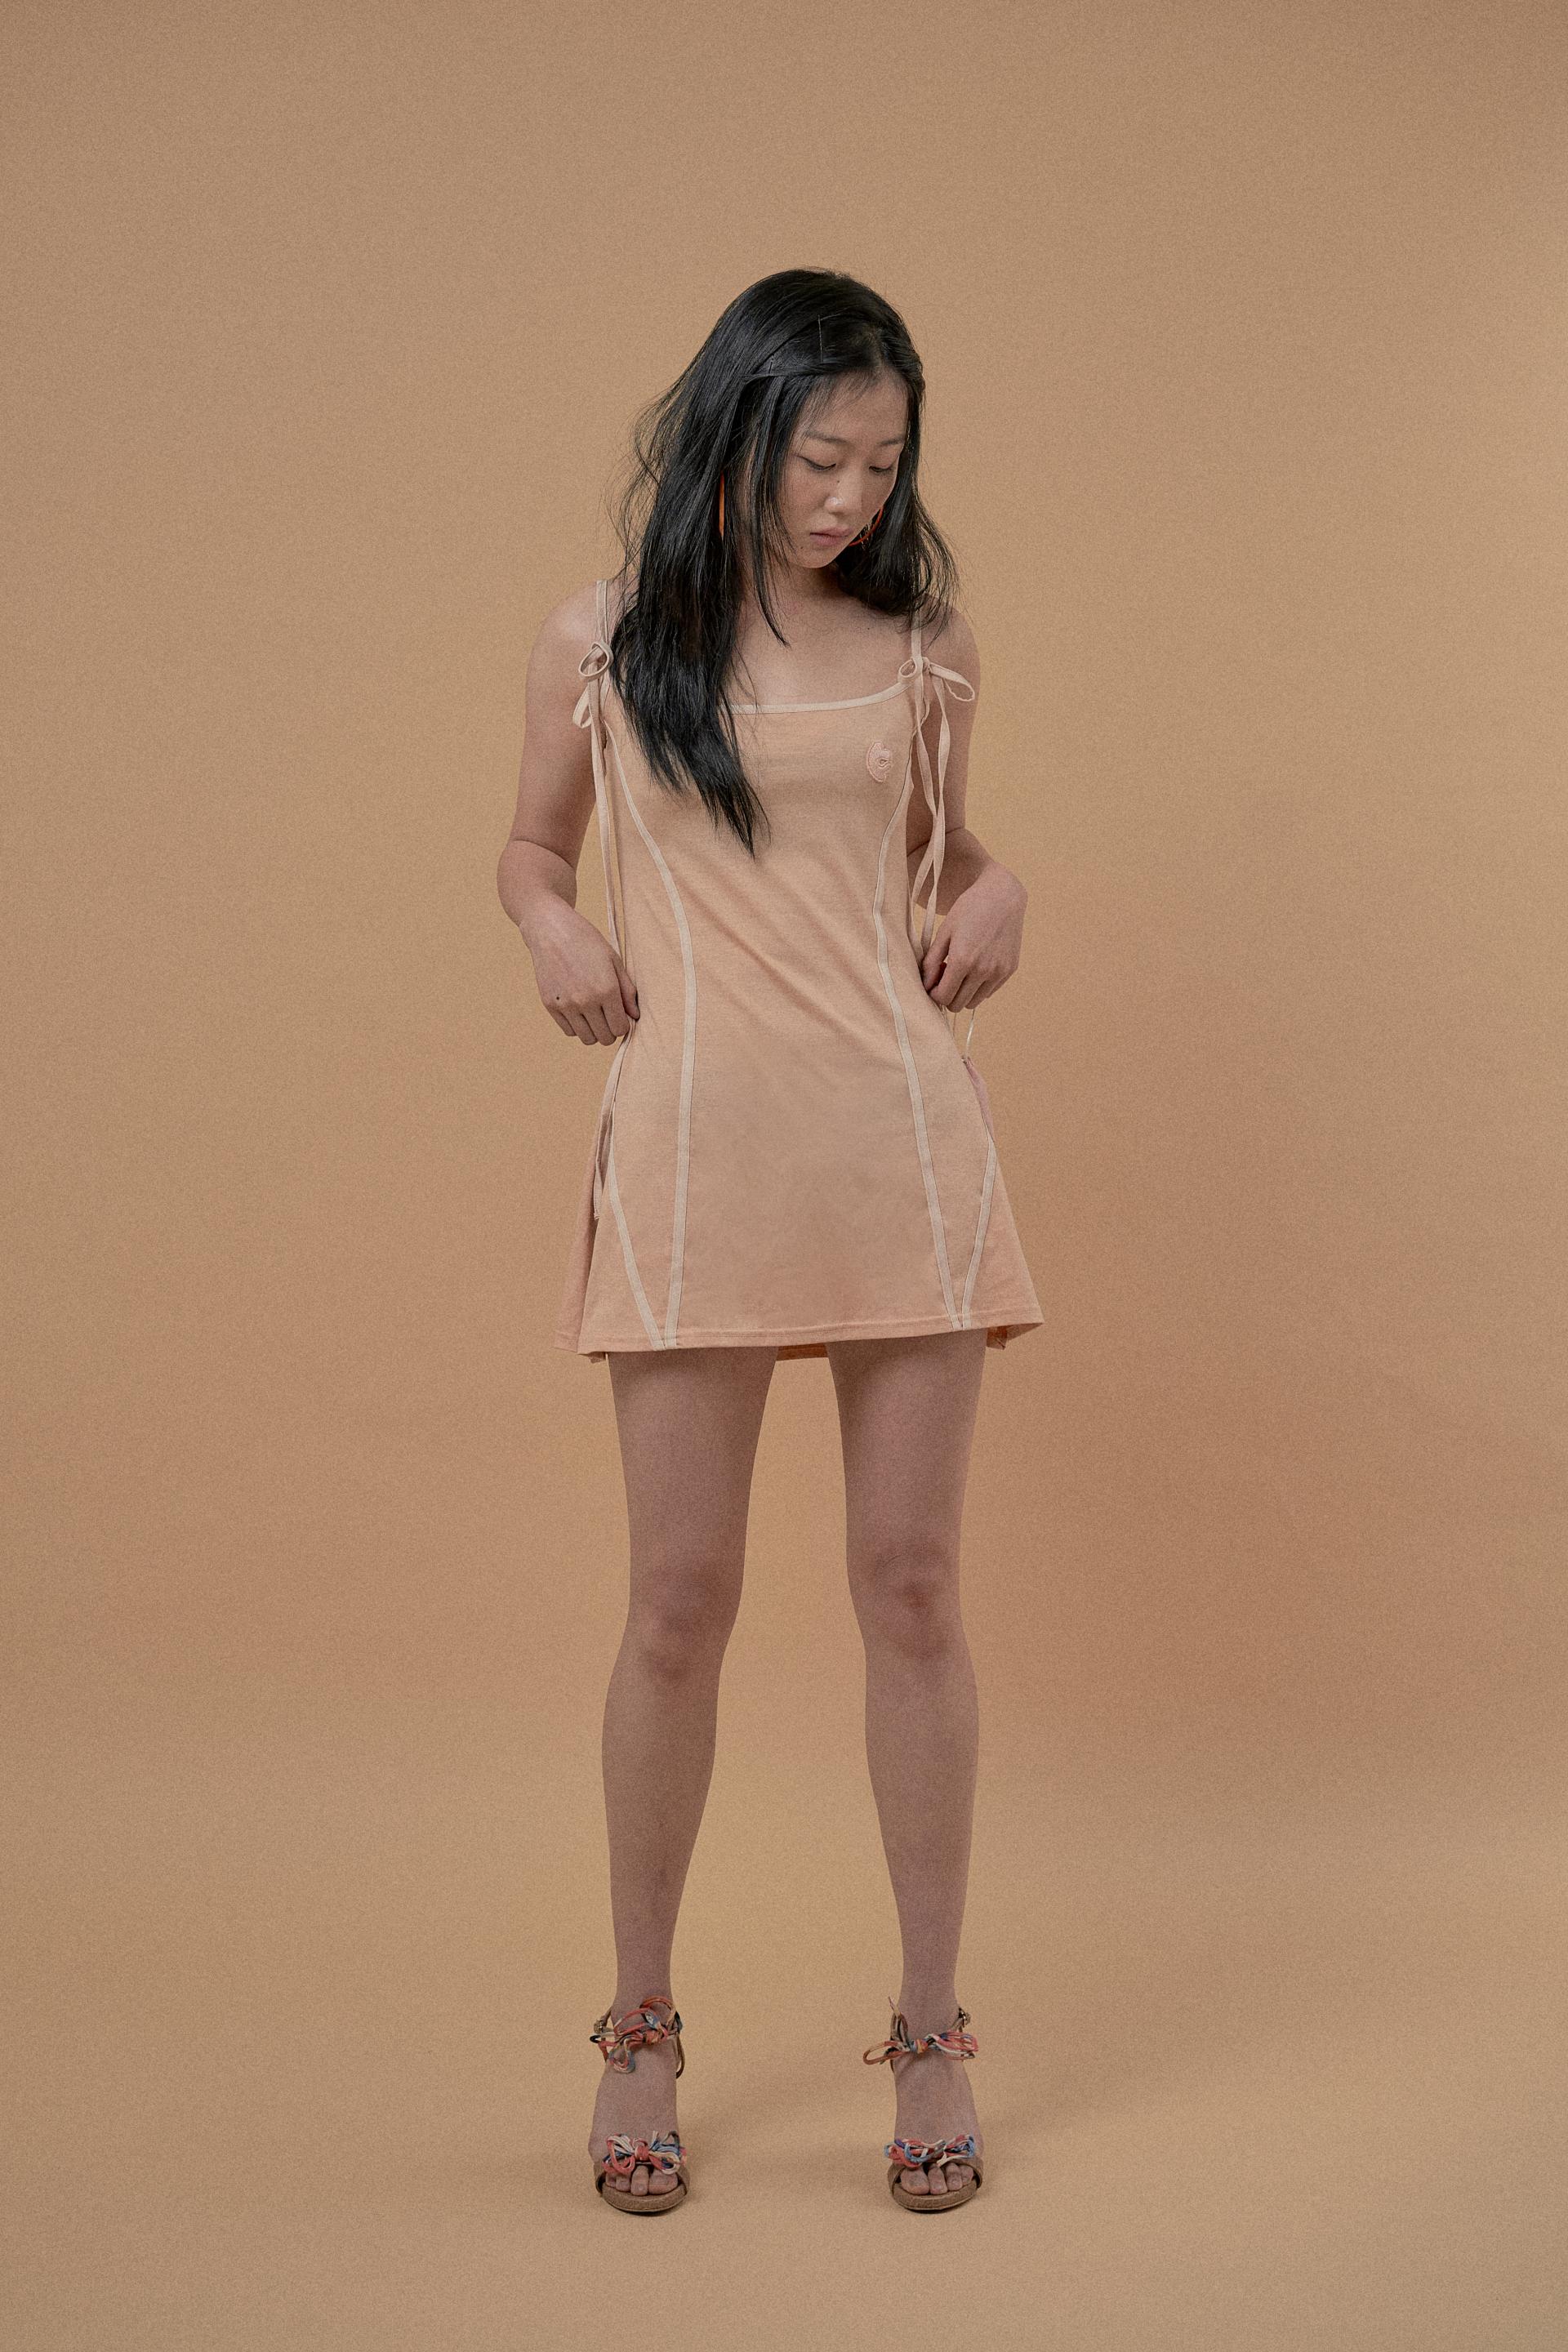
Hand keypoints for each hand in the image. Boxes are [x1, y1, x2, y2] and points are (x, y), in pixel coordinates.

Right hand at [525, 900, 639, 1044]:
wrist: (551, 929)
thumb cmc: (586, 941)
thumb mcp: (614, 961)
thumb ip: (627, 991)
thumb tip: (635, 1016)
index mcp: (606, 990)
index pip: (620, 1028)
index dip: (623, 1024)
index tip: (620, 1015)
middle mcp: (586, 1001)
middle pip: (604, 1037)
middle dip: (610, 1030)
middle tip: (608, 1015)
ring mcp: (566, 1005)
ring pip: (586, 1038)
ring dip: (594, 1031)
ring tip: (594, 1014)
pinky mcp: (550, 1005)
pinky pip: (569, 1031)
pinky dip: (576, 1026)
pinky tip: (579, 1010)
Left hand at [918, 866, 1026, 1013]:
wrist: (1002, 895)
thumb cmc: (969, 909)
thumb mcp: (944, 931)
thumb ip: (931, 961)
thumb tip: (925, 985)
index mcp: (963, 961)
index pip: (943, 997)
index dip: (934, 992)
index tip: (933, 980)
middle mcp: (983, 970)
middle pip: (958, 1004)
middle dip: (947, 994)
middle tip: (946, 973)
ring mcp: (999, 972)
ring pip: (974, 1002)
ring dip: (963, 993)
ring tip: (961, 971)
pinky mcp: (1009, 970)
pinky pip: (988, 992)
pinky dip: (979, 986)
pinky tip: (977, 965)